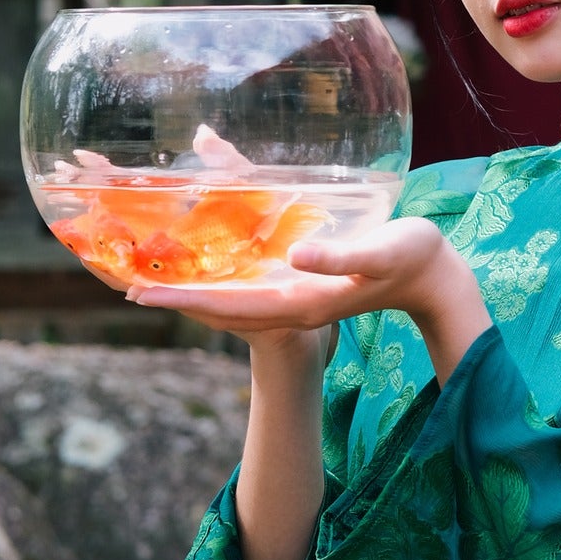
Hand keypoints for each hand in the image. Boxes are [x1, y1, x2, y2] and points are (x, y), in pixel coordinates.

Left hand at [127, 217, 491, 381]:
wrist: (436, 279)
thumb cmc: (414, 259)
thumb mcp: (381, 252)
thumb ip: (339, 257)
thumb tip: (295, 257)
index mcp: (302, 302)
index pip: (231, 304)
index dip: (185, 298)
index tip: (144, 293)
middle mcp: (291, 306)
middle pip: (219, 307)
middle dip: (175, 295)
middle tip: (124, 282)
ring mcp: (296, 300)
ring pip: (230, 301)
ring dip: (191, 291)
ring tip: (150, 278)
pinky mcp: (301, 288)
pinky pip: (246, 290)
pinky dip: (217, 282)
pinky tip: (202, 267)